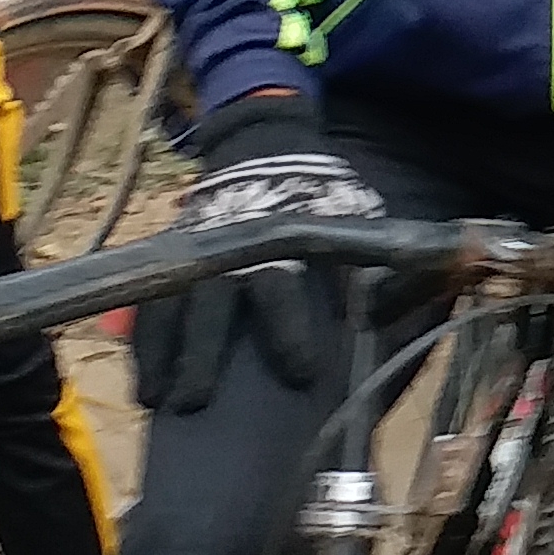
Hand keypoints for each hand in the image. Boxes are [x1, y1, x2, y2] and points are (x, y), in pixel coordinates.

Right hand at [129, 92, 385, 412]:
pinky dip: (145, 343)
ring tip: (159, 400)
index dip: (288, 330)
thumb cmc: (322, 205)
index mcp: (281, 239)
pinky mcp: (172, 258)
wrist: (269, 153)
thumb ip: (381, 269)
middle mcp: (231, 246)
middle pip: (211, 301)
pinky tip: (147, 386)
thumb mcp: (357, 224)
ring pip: (169, 303)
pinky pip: (148, 303)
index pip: (280, 285)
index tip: (303, 374)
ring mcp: (195, 250)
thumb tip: (409, 313)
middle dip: (202, 352)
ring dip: (163, 354)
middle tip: (197, 401)